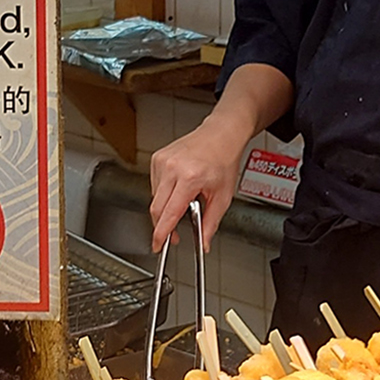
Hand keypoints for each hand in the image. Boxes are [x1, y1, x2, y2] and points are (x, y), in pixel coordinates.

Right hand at [149, 114, 251, 251]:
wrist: (221, 134)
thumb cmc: (224, 159)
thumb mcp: (223, 196)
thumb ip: (211, 223)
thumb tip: (204, 242)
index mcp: (190, 177)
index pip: (169, 212)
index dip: (162, 233)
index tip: (158, 245)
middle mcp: (173, 168)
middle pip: (157, 208)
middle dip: (163, 225)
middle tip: (173, 234)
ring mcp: (162, 161)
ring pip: (155, 198)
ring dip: (166, 207)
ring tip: (186, 199)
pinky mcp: (157, 158)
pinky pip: (155, 185)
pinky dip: (164, 193)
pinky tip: (179, 187)